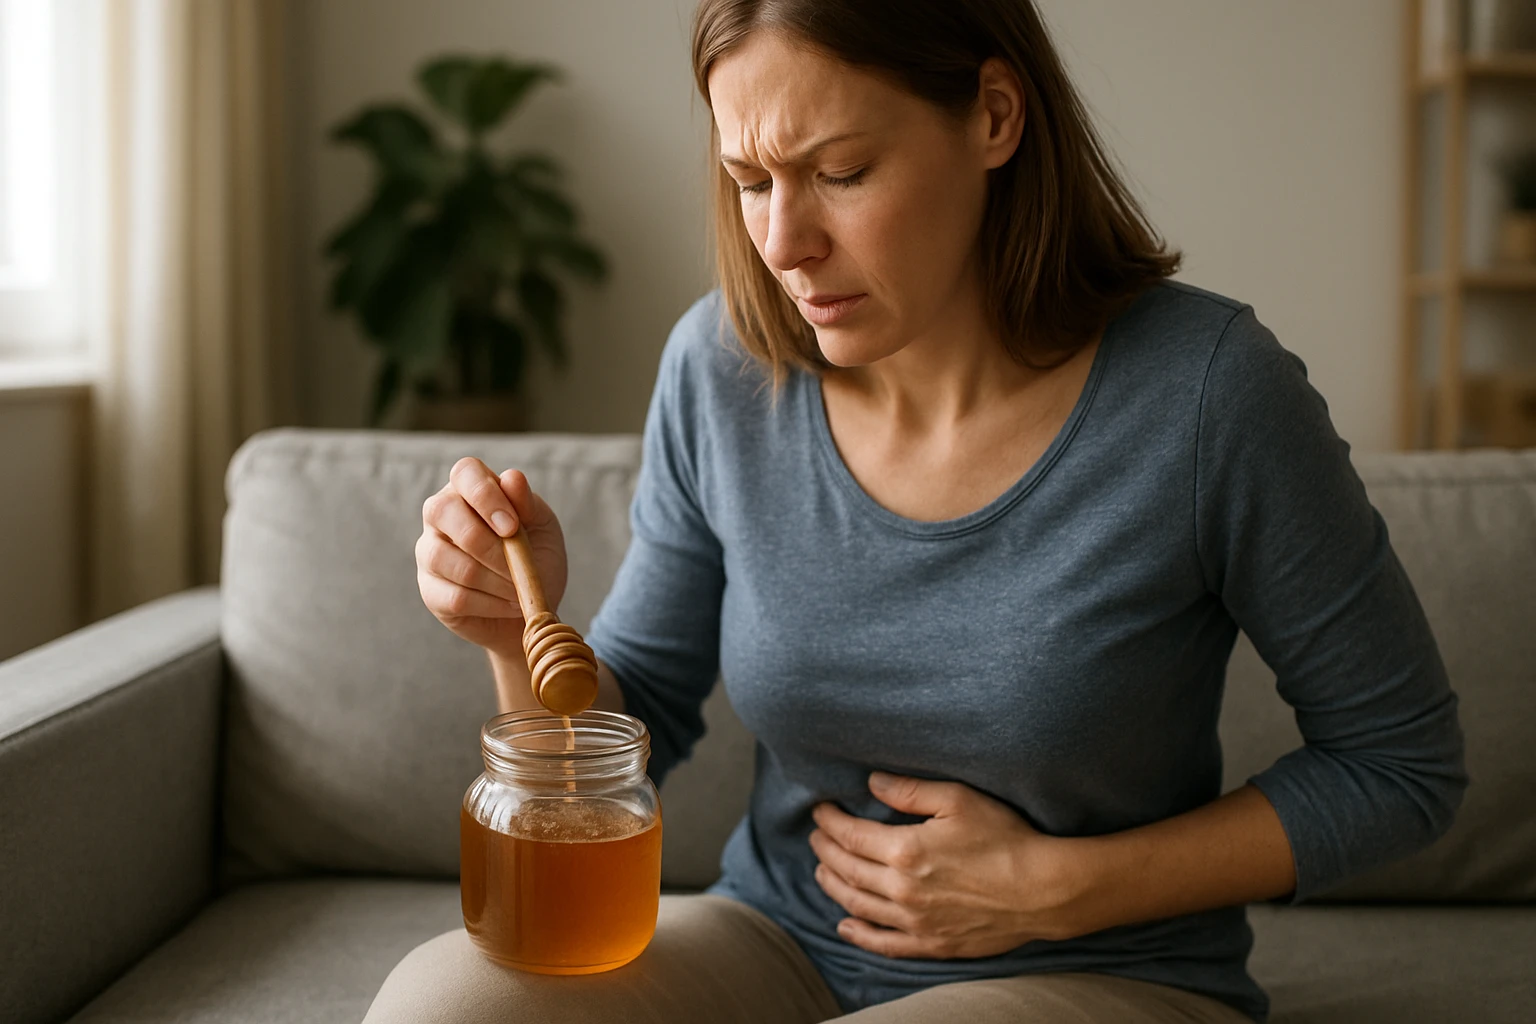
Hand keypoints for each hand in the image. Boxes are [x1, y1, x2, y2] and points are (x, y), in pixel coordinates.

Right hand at [416, 457, 568, 659]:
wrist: (532, 608)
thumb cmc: (536, 558)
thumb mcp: (543, 527)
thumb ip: (527, 504)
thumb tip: (511, 478)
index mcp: (470, 489)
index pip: (465, 472)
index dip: (485, 496)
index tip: (512, 527)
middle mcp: (440, 514)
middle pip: (443, 511)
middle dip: (489, 545)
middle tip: (520, 567)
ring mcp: (429, 551)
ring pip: (447, 558)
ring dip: (494, 579)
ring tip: (519, 589)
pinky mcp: (430, 590)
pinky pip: (455, 596)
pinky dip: (491, 604)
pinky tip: (509, 604)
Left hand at [808, 772, 1078, 959]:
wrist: (1043, 890)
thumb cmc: (1005, 838)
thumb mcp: (959, 800)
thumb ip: (910, 790)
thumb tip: (872, 781)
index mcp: (905, 850)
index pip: (850, 836)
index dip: (830, 821)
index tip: (821, 809)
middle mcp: (902, 890)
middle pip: (847, 870)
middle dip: (825, 850)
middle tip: (817, 836)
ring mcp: (915, 921)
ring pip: (858, 905)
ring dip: (833, 886)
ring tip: (822, 871)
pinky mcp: (932, 943)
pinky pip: (884, 943)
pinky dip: (860, 934)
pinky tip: (846, 925)